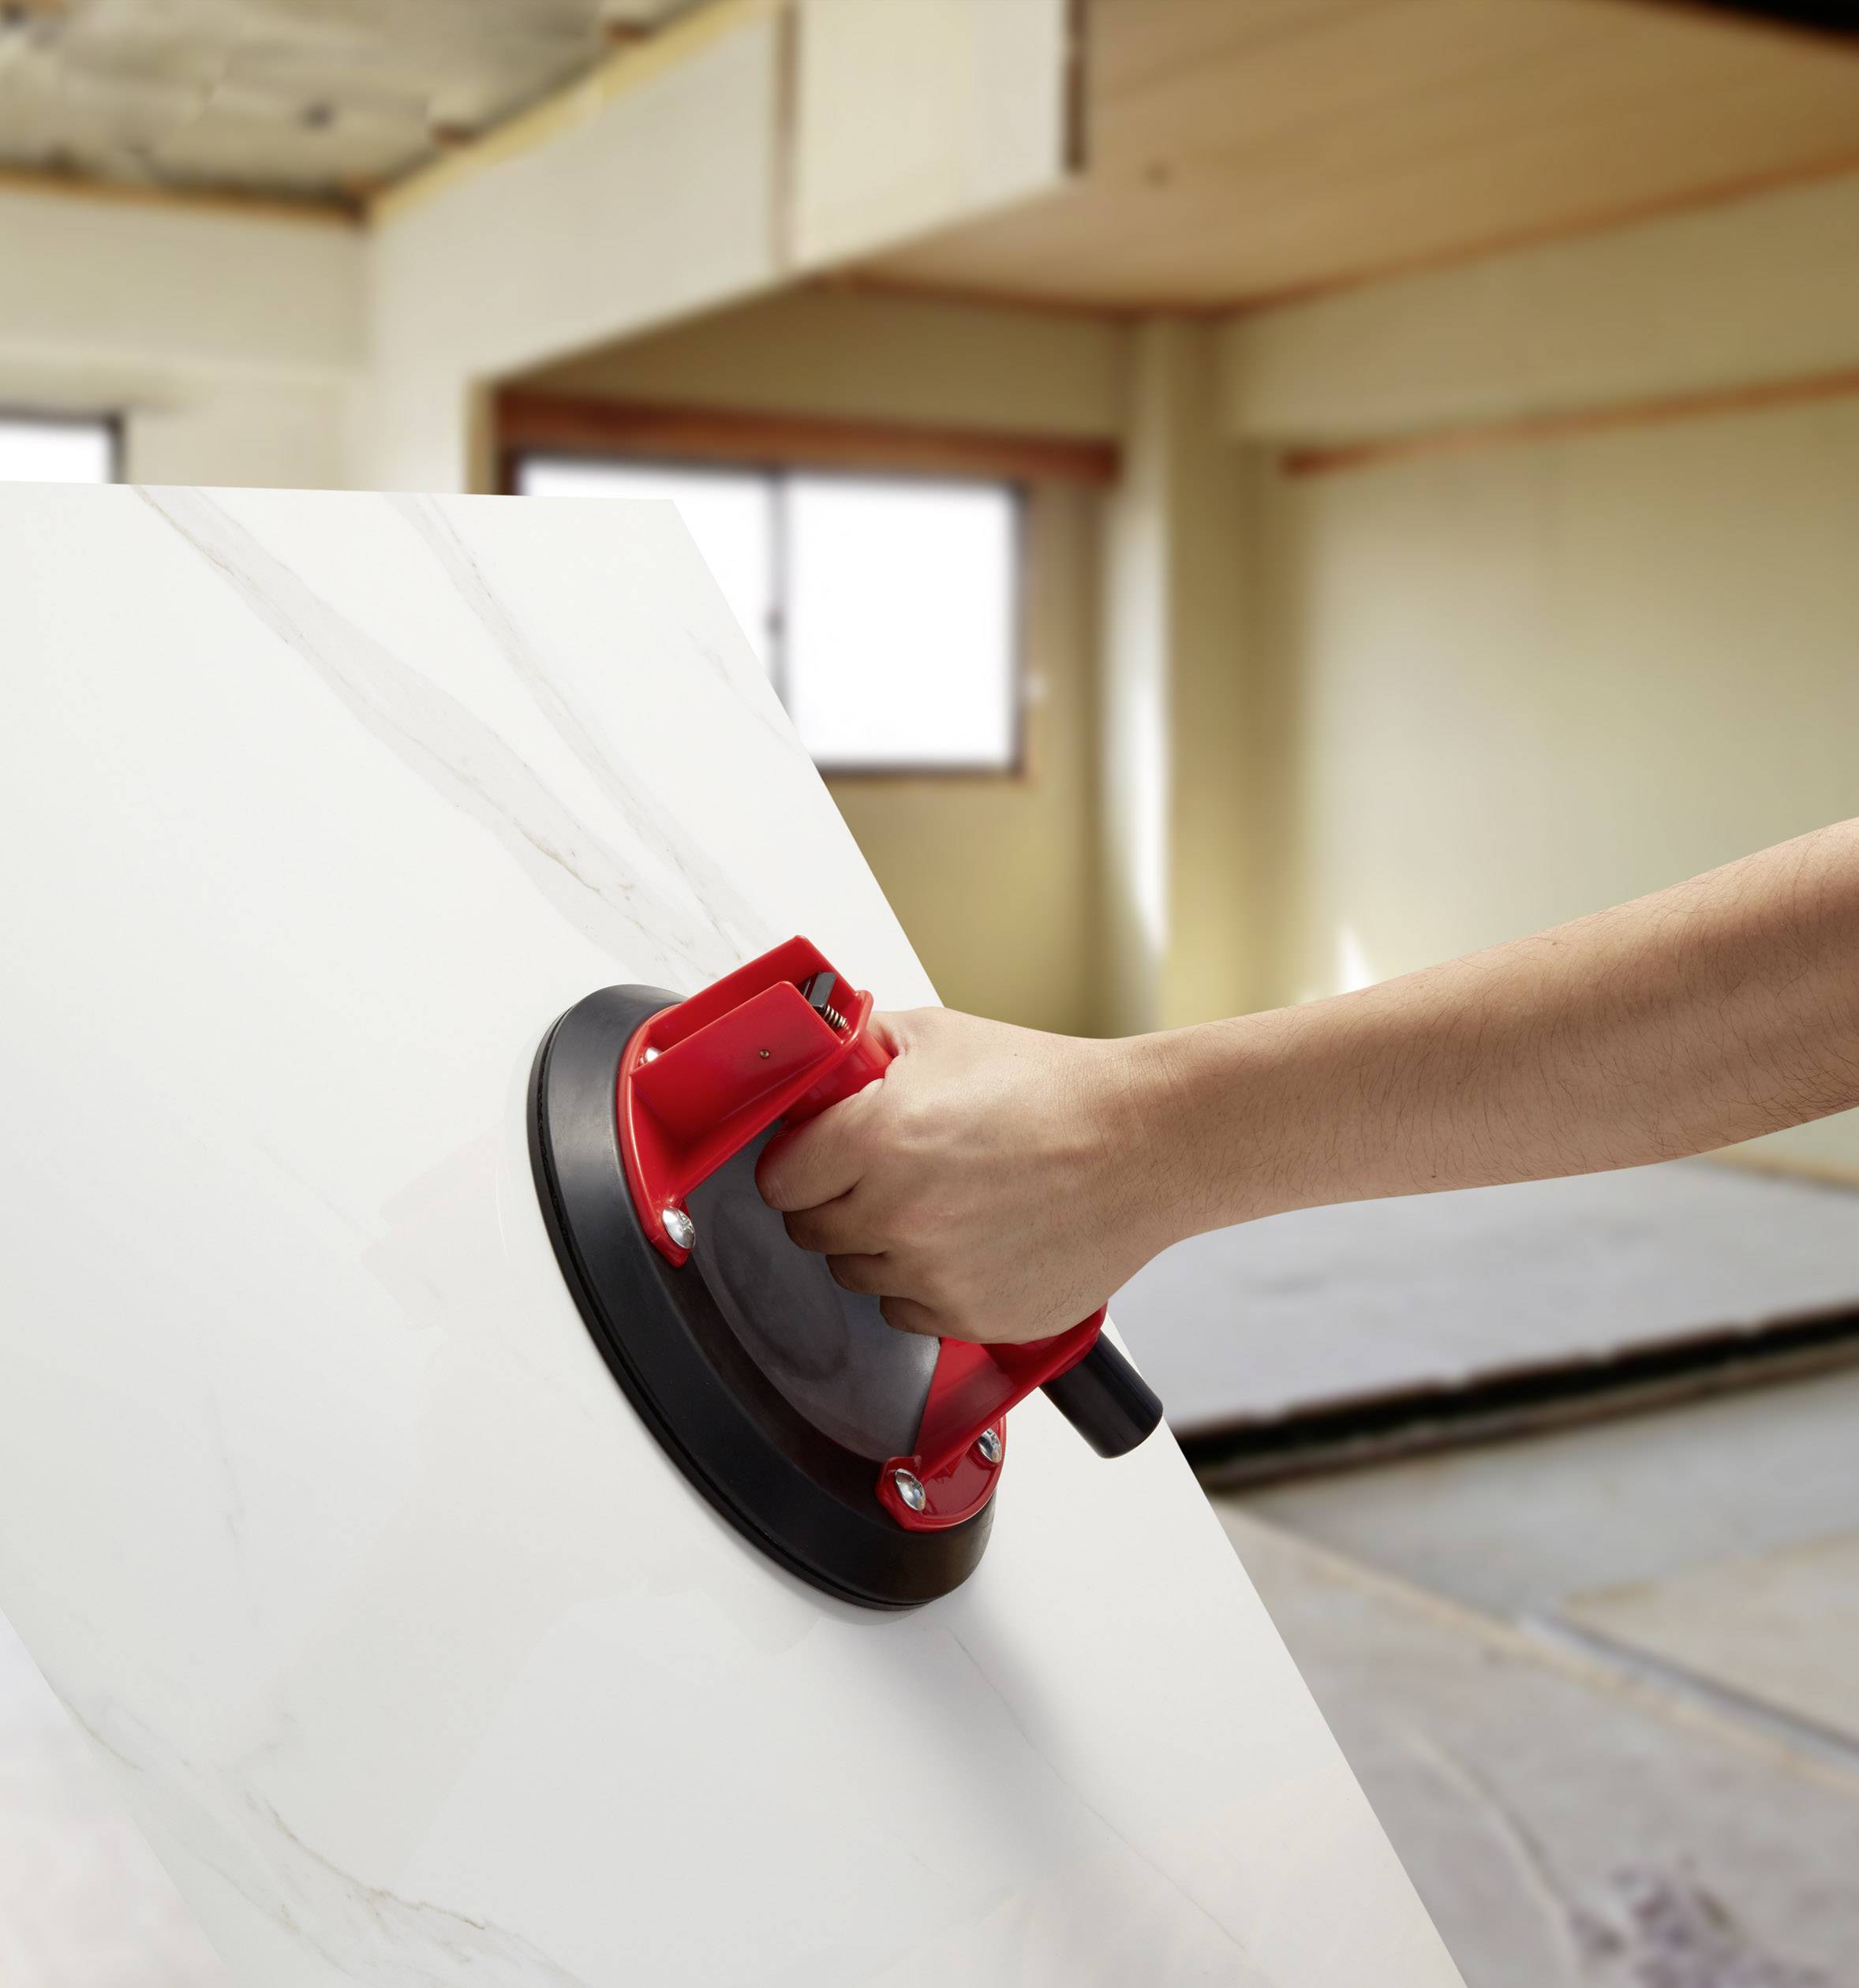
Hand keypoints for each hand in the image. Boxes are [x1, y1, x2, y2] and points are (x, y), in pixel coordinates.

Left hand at [755, 1007, 1176, 1343]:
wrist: (1142, 1144)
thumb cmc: (1052, 1090)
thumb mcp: (940, 1036)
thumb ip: (858, 1050)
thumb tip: (807, 1065)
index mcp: (874, 1140)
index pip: (778, 1182)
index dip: (799, 1164)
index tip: (820, 1156)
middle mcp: (895, 1216)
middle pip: (810, 1233)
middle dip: (837, 1202)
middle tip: (887, 1173)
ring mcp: (933, 1275)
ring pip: (858, 1277)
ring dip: (881, 1247)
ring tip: (942, 1203)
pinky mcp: (971, 1317)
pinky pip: (910, 1312)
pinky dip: (928, 1283)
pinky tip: (972, 1240)